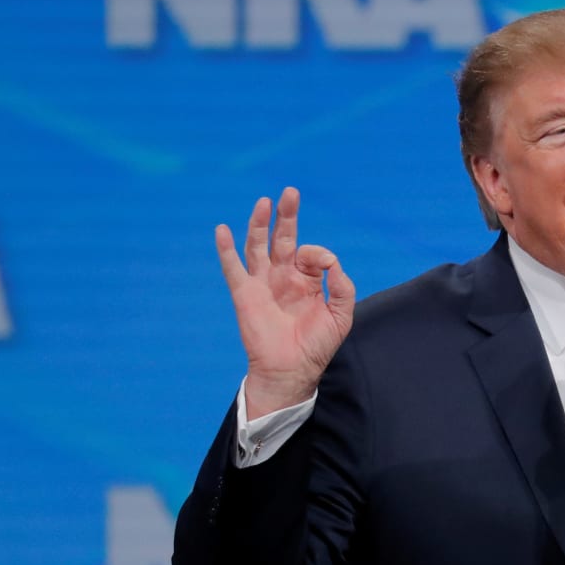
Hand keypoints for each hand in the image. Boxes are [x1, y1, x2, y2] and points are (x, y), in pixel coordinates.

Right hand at [214, 187, 355, 415]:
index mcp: (306, 279)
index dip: (318, 254)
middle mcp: (283, 276)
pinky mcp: (245, 294)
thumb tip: (331, 260)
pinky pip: (232, 268)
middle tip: (290, 193)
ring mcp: (262, 283)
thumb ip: (342, 286)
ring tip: (263, 202)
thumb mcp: (341, 314)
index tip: (326, 265)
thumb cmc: (316, 345)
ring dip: (259, 223)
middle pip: (282, 237)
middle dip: (286, 215)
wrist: (292, 371)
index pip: (310, 253)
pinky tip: (222, 229)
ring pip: (258, 245)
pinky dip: (225, 249)